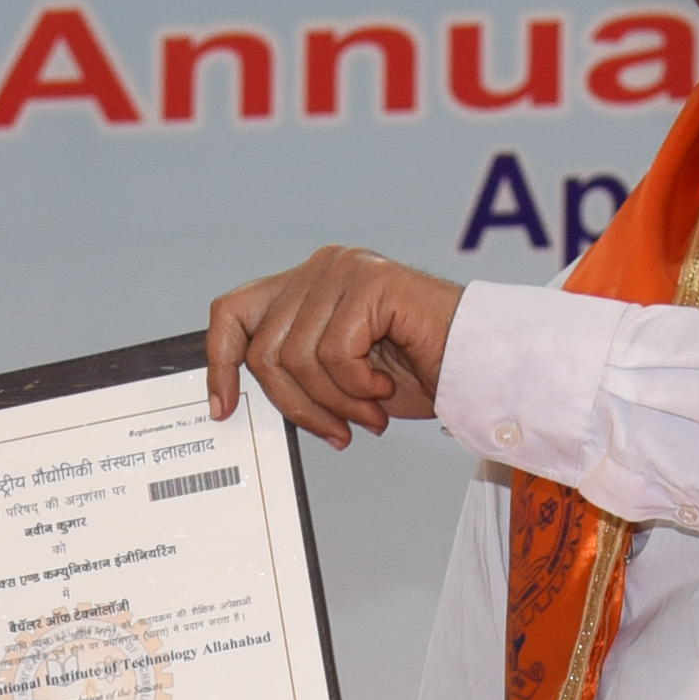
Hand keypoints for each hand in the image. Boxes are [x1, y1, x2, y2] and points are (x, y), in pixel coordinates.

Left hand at [203, 250, 463, 446]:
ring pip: (296, 358)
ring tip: (370, 413)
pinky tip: (385, 390)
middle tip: (336, 430)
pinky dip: (359, 388)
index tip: (224, 407)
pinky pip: (334, 354)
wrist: (479, 366)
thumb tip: (240, 399)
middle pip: (264, 351)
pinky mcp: (370, 282)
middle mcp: (320, 268)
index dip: (219, 362)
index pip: (233, 312)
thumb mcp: (339, 377)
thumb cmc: (420, 370)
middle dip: (298, 406)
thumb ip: (296, 373)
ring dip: (335, 403)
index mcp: (306, 285)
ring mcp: (344, 271)